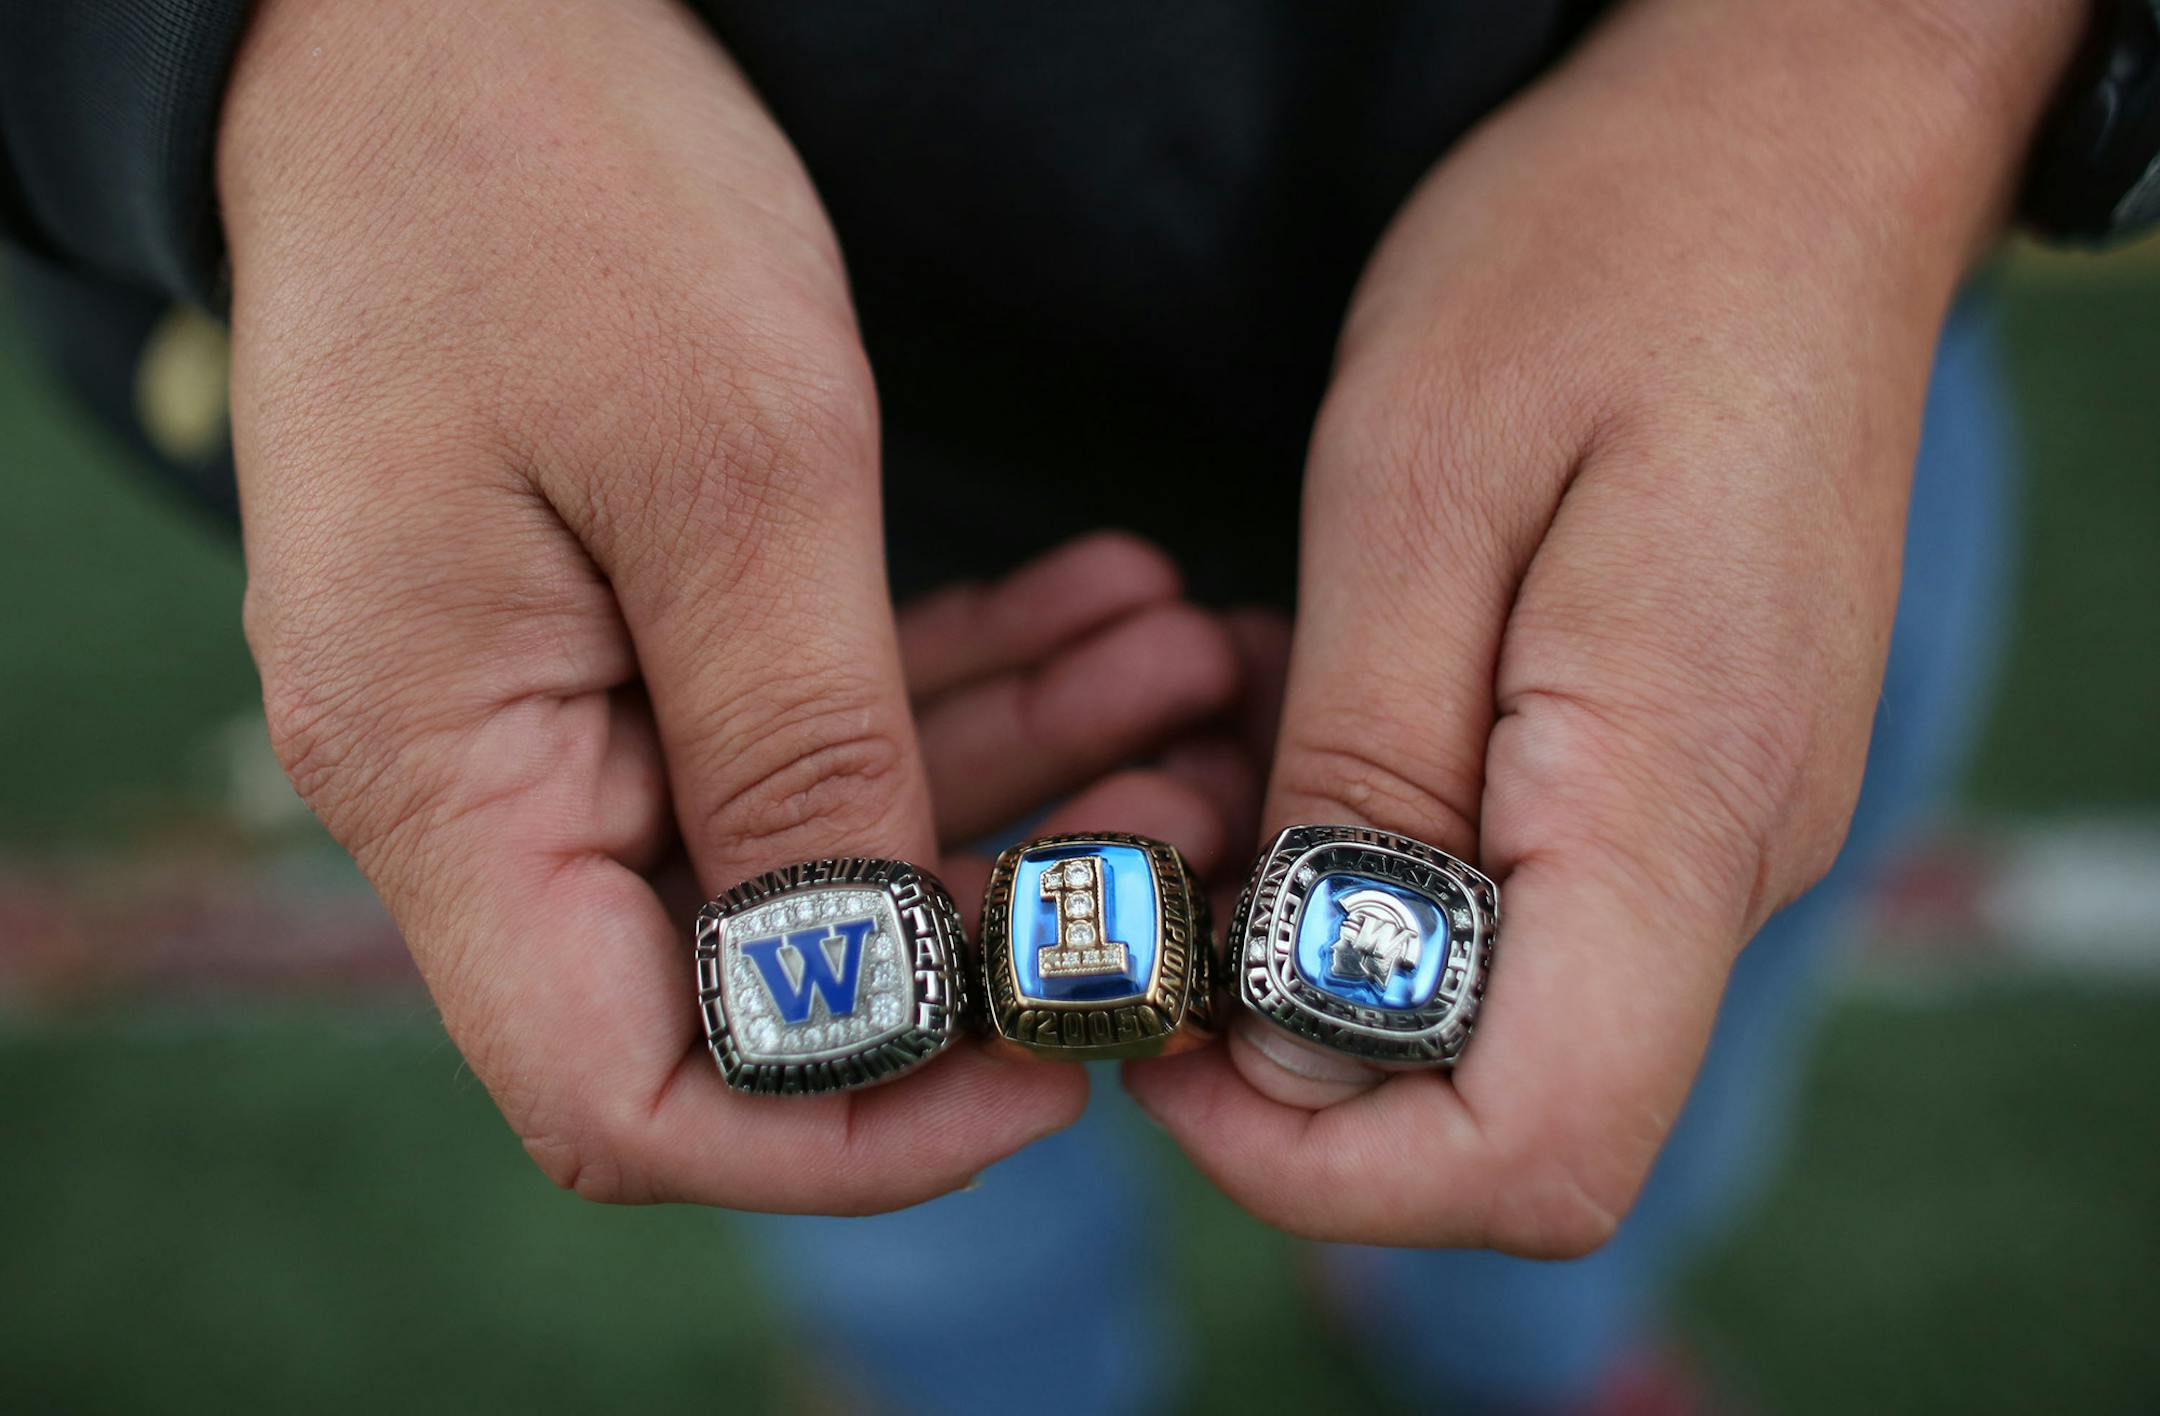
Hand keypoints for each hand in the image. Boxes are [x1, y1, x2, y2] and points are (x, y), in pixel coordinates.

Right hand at [218, 0, 1249, 1211]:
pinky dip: (961, 681)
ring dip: (1017, 776)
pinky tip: (1106, 613)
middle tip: (1190, 817)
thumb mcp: (730, 472)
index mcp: (445, 774)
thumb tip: (872, 998)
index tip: (1057, 1064)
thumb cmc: (552, 188)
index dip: (850, 1128)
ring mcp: (549, 695)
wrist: (443, 5)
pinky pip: (803, 711)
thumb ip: (805, 754)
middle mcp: (479, 773)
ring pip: (810, 833)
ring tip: (1190, 673)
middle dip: (992, 918)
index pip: (628, 1094)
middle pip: (749, 972)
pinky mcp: (618, 619)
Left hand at [1125, 0, 2079, 1252]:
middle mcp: (1726, 861)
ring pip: (1482, 1004)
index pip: (1535, 1154)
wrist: (1791, 152)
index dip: (1320, 1164)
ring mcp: (1715, 827)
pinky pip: (1508, 897)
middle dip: (1281, 1033)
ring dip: (1308, 915)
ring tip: (1220, 728)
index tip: (1161, 1039)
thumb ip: (1364, 782)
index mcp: (1675, 804)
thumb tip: (1305, 1039)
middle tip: (1154, 847)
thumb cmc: (1606, 260)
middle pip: (1502, 1110)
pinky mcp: (1682, 780)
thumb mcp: (1418, 490)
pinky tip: (1306, 696)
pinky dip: (1368, 842)